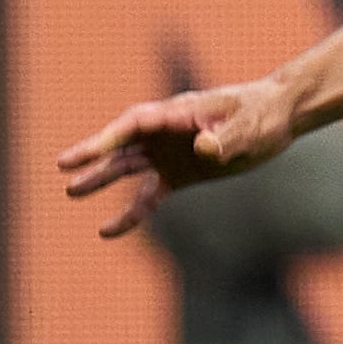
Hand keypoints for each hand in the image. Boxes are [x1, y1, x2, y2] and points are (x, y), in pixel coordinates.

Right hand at [58, 77, 301, 238]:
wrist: (279, 117)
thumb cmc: (264, 114)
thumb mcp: (250, 126)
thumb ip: (226, 138)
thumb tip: (203, 147)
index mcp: (180, 113)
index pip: (137, 122)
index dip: (111, 136)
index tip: (88, 151)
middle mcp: (167, 133)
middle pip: (123, 143)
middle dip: (94, 154)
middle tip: (63, 166)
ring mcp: (170, 153)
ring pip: (128, 167)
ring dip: (102, 178)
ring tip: (71, 192)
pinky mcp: (181, 174)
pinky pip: (149, 195)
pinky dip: (131, 212)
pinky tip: (107, 231)